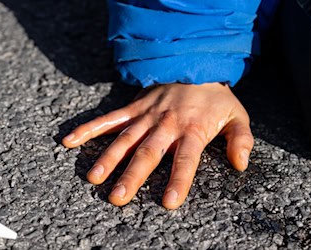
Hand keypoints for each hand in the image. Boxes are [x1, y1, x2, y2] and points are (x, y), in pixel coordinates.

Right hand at [62, 83, 253, 208]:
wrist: (195, 64)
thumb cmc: (215, 98)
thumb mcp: (237, 116)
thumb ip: (241, 140)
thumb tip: (240, 164)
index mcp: (192, 130)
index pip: (185, 160)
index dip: (178, 180)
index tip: (167, 203)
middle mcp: (166, 125)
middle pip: (148, 153)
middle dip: (132, 176)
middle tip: (117, 198)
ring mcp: (146, 115)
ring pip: (124, 138)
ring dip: (108, 158)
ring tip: (93, 177)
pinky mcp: (133, 107)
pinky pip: (109, 118)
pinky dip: (89, 128)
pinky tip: (70, 141)